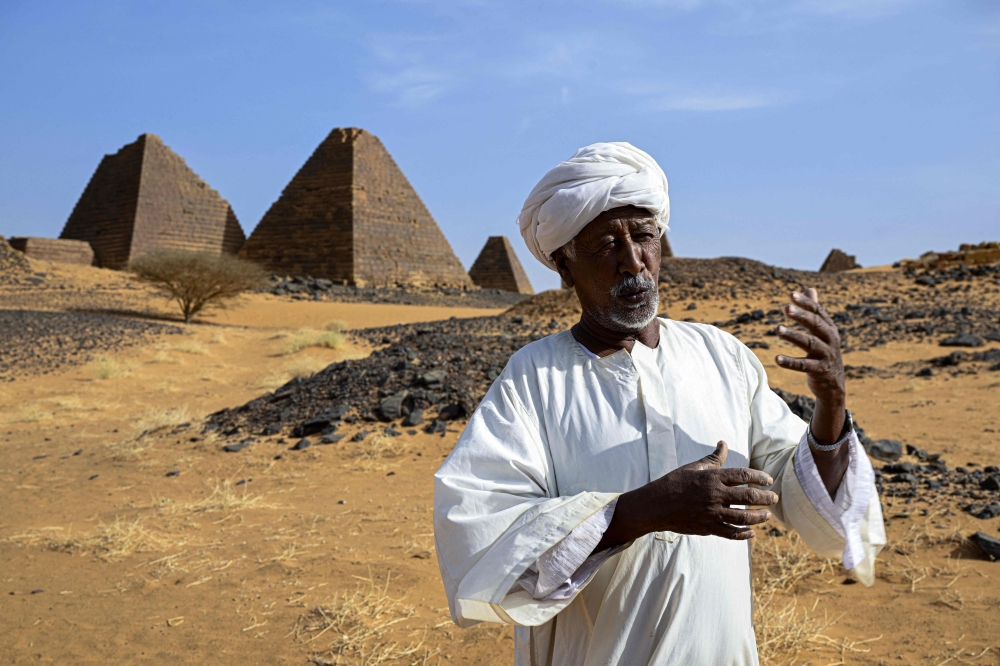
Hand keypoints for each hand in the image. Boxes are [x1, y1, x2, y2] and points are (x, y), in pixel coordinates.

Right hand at [594, 441, 777, 550]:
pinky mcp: (707, 528)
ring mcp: (711, 513)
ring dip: (759, 517)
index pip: (743, 476)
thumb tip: (723, 443)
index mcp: (712, 478)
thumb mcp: (694, 467)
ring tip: (767, 515)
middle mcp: (714, 495)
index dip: (759, 477)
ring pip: (743, 517)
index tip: (768, 480)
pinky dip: (743, 534)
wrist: (655, 505)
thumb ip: (713, 458)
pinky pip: (730, 533)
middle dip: (765, 498)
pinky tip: (751, 532)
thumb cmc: (674, 482)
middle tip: (774, 498)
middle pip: (748, 497)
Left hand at [775, 288, 845, 443]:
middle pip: (815, 324)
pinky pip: (803, 365)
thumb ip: (814, 311)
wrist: (833, 385)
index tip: (791, 294)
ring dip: (793, 335)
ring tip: (777, 329)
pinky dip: (790, 362)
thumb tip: (810, 289)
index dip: (806, 303)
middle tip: (786, 308)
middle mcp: (830, 340)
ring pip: (809, 343)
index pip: (818, 312)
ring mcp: (826, 355)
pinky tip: (777, 358)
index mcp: (829, 328)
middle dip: (801, 315)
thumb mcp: (821, 331)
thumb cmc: (823, 353)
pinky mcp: (820, 371)